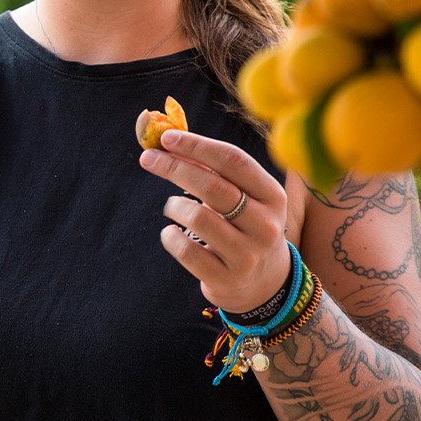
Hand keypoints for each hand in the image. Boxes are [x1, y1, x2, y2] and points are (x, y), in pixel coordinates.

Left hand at [140, 128, 290, 312]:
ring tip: (172, 207)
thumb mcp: (243, 198)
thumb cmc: (244, 226)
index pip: (233, 161)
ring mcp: (248, 255)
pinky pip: (186, 250)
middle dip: (175, 167)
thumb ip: (214, 172)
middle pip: (213, 186)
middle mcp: (265, 225)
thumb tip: (170, 144)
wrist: (263, 283)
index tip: (166, 138)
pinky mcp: (227, 279)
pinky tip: (171, 232)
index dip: (197, 145)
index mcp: (272, 196)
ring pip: (198, 218)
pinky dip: (170, 236)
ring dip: (174, 206)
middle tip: (148, 158)